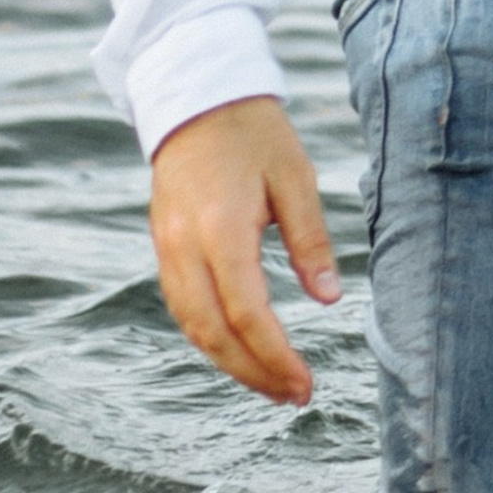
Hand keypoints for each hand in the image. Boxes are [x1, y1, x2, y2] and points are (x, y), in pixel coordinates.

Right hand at [147, 95, 339, 404]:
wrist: (197, 97)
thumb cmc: (255, 132)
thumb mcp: (296, 176)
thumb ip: (311, 240)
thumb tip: (329, 299)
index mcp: (221, 228)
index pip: (246, 311)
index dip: (275, 355)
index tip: (306, 382)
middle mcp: (184, 248)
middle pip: (214, 333)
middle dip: (254, 372)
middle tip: (294, 395)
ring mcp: (166, 250)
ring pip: (192, 328)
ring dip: (230, 363)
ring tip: (272, 383)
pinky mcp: (163, 249)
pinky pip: (184, 308)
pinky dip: (211, 338)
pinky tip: (240, 348)